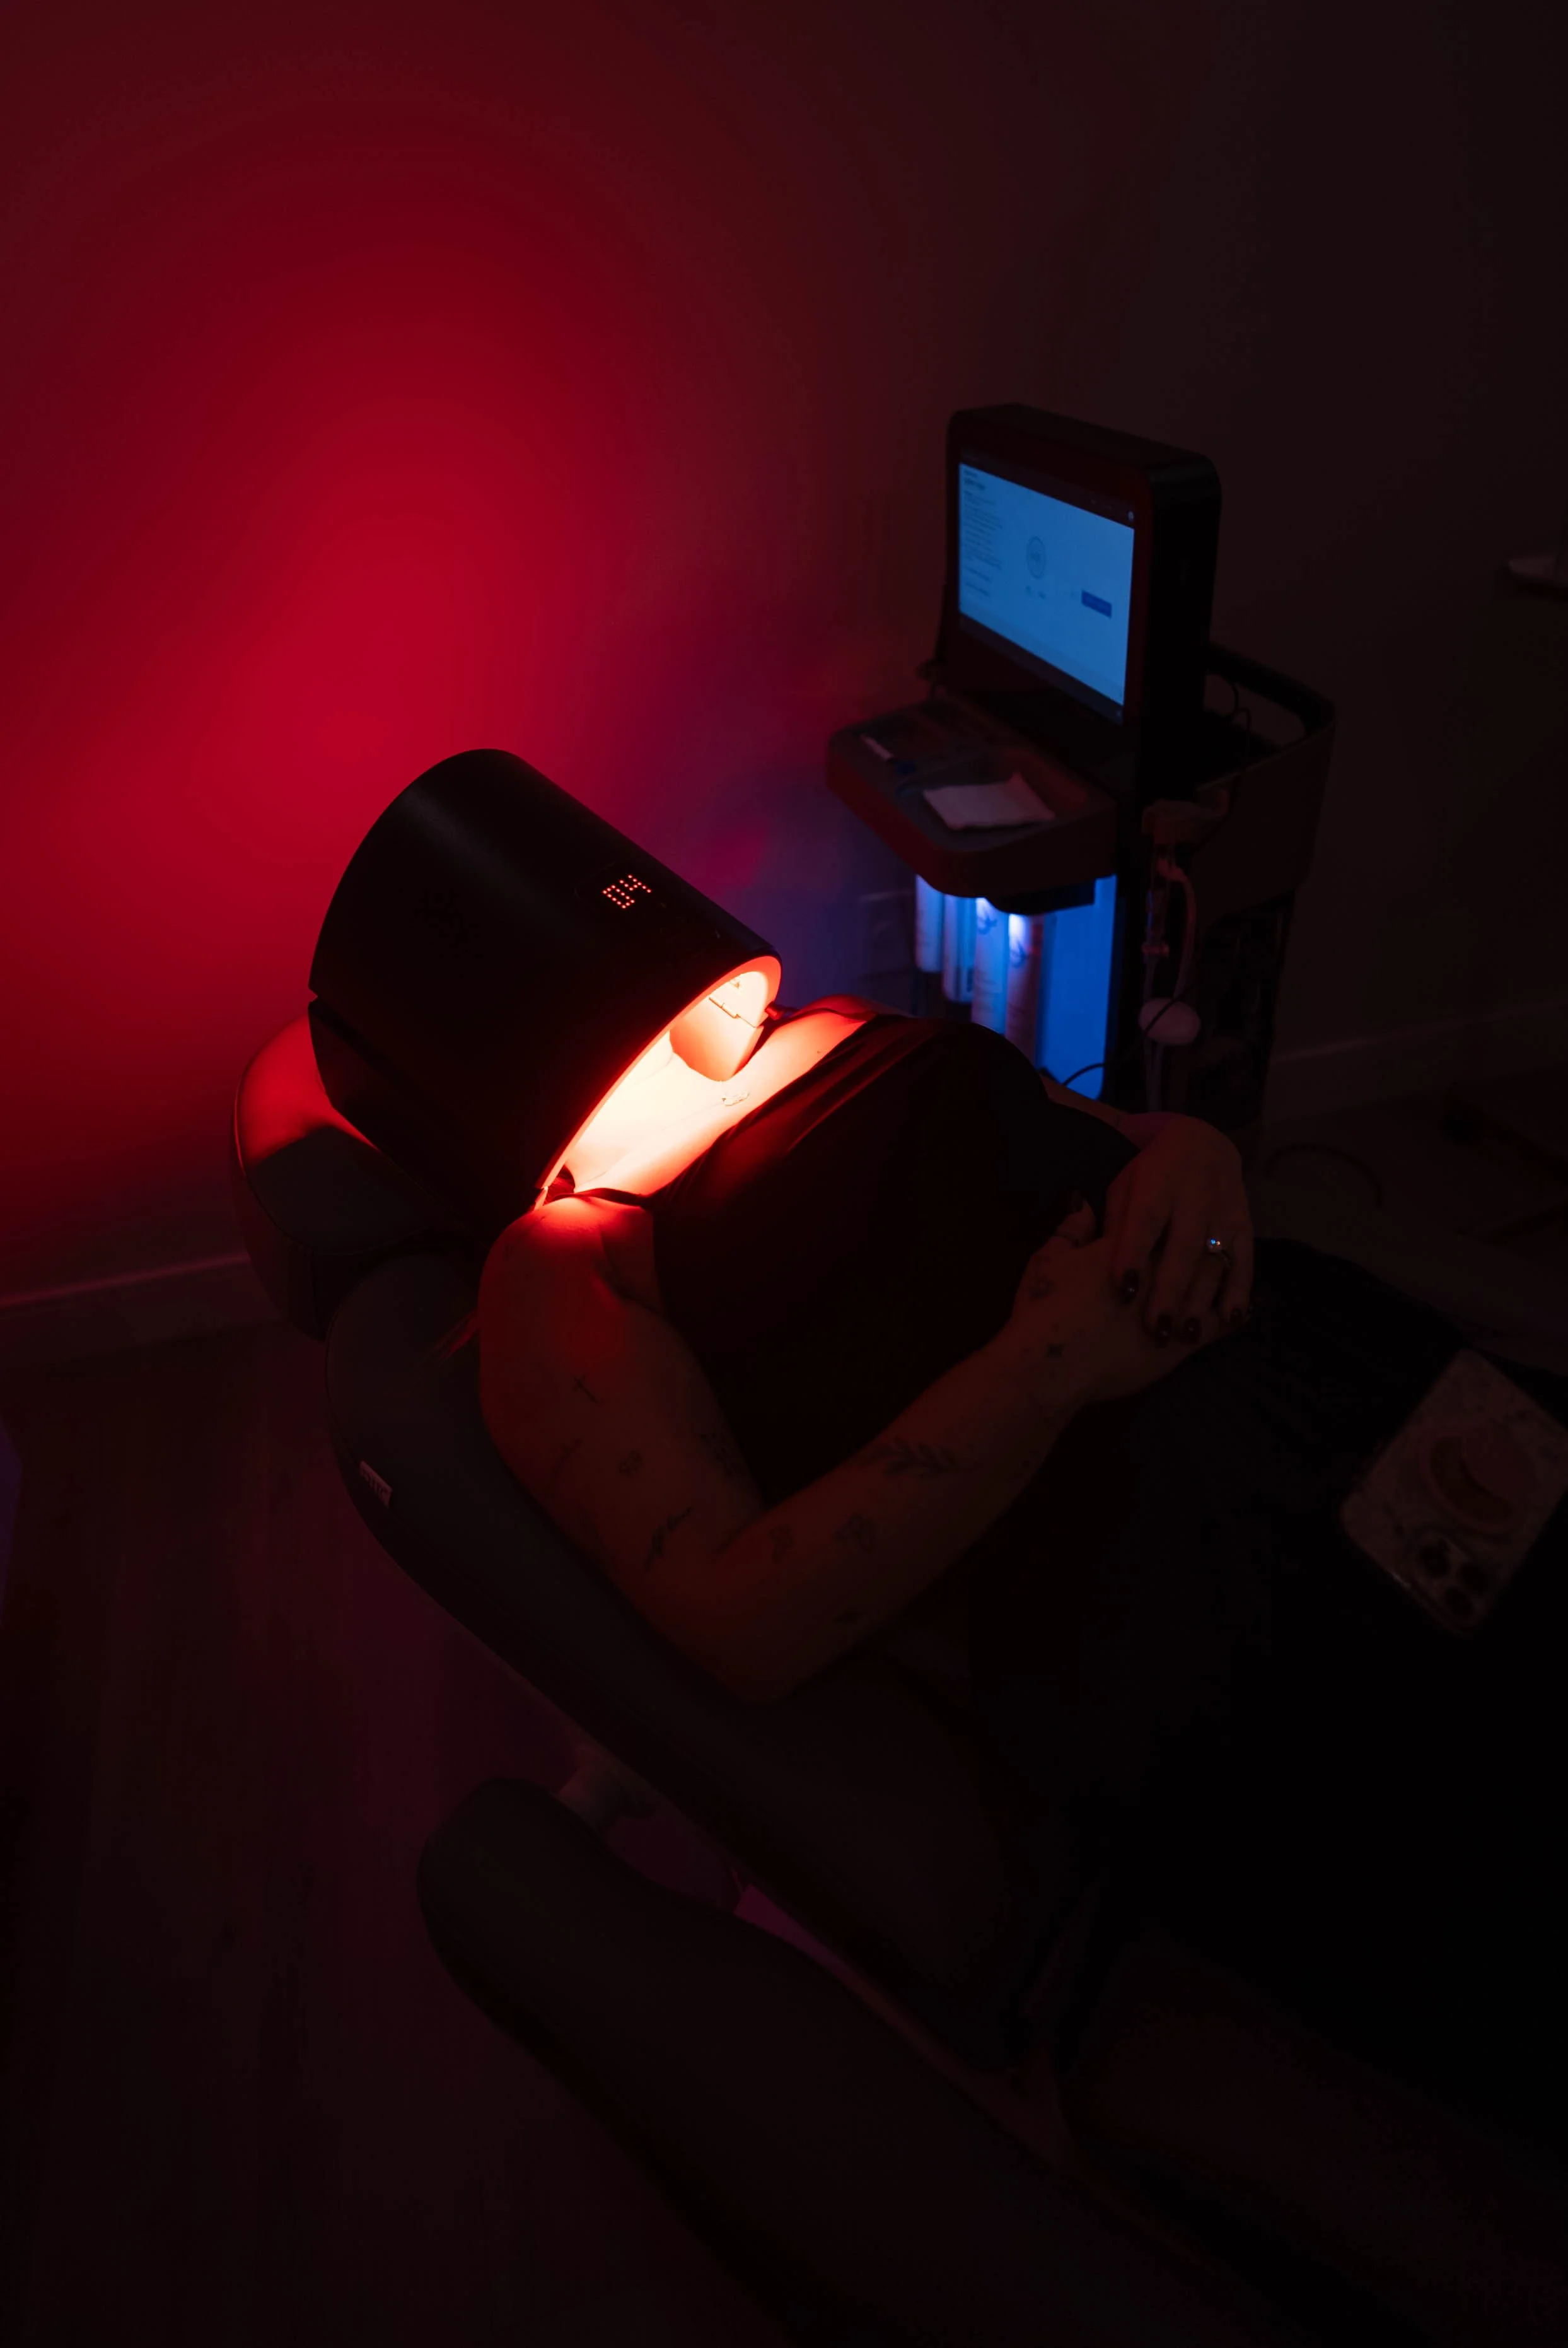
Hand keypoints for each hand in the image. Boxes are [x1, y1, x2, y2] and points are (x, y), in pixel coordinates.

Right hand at [1004, 1199, 1232, 1406]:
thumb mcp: (1047, 1260)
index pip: (1157, 1223)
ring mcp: (1174, 1307)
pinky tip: (1239, 1314)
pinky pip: (1218, 1325)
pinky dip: (1229, 1316)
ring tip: (1223, 1274)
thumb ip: (1072, 1229)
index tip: (1169, 1218)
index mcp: (1127, 1244)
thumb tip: (1084, 1202)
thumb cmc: (1044, 1311)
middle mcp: (1158, 1269)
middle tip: (1203, 1242)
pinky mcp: (1181, 1346)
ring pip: (1210, 1282)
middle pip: (1191, 1246)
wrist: (1050, 1365)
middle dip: (1199, 1243)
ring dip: (1218, 1276)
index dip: (1165, 1222)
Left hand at [1102, 1118, 1252, 1343]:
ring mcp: (1224, 1211)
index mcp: (1156, 1182)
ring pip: (1214, 1259)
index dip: (1134, 1254)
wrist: (1202, 1144)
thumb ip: (1113, 1223)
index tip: (1124, 1290)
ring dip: (1202, 1299)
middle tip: (1156, 1329)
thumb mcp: (1123, 1187)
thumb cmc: (1149, 1175)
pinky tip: (1229, 1320)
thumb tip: (1095, 1260)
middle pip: (1182, 1246)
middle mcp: (1195, 1196)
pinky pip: (1245, 1261)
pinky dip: (1239, 1291)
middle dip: (1170, 1289)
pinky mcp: (1245, 1225)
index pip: (1144, 1220)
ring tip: (1186, 1335)